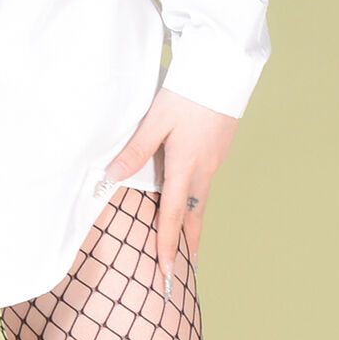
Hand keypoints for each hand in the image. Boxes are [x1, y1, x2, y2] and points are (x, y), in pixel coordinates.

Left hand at [102, 88, 237, 295]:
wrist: (225, 68)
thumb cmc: (188, 92)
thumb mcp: (156, 120)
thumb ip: (136, 149)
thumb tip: (113, 175)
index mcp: (185, 165)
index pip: (174, 215)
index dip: (167, 245)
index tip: (166, 271)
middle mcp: (204, 169)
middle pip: (194, 216)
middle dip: (188, 245)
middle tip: (184, 270)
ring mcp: (215, 159)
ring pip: (202, 200)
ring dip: (194, 225)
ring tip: (189, 244)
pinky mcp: (220, 148)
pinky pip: (206, 184)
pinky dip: (199, 201)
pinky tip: (192, 200)